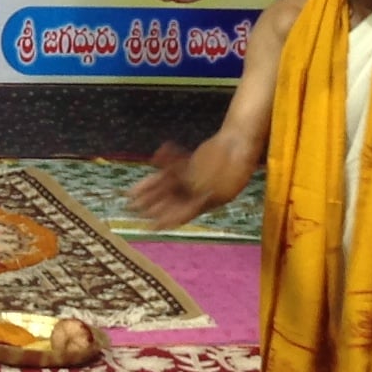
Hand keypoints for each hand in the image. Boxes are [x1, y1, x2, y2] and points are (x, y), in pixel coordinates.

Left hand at [130, 139, 245, 229]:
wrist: (240, 144)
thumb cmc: (236, 169)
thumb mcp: (220, 189)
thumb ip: (202, 197)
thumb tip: (186, 206)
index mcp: (205, 202)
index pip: (182, 214)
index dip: (167, 220)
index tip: (151, 226)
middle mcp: (196, 193)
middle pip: (169, 200)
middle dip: (151, 204)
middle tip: (131, 208)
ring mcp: (193, 178)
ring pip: (167, 184)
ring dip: (150, 187)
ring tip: (130, 193)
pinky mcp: (190, 164)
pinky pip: (174, 165)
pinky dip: (165, 161)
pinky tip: (155, 157)